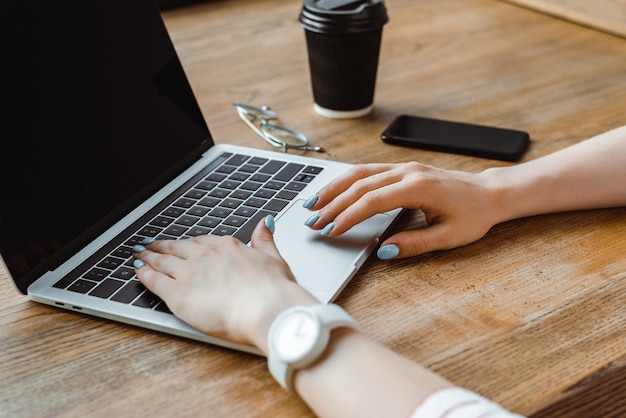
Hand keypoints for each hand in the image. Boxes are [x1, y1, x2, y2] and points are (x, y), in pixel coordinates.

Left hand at [133, 216, 316, 353]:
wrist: (268, 309)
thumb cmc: (274, 290)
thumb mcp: (273, 258)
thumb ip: (264, 240)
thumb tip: (264, 224)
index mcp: (227, 247)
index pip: (200, 242)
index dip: (187, 244)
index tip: (180, 245)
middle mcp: (205, 256)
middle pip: (176, 249)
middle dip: (160, 247)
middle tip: (148, 246)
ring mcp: (190, 273)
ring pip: (162, 262)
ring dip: (148, 258)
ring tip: (138, 256)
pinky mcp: (178, 294)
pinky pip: (154, 281)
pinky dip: (144, 275)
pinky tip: (138, 273)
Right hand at [304, 162, 498, 258]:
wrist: (489, 193)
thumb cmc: (473, 215)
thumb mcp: (449, 237)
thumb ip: (415, 244)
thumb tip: (384, 250)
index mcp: (418, 187)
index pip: (372, 201)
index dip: (348, 216)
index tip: (331, 231)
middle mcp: (407, 172)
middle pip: (360, 185)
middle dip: (333, 204)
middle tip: (313, 222)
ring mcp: (404, 167)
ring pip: (360, 173)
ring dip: (334, 188)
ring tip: (314, 204)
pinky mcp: (402, 169)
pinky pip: (368, 171)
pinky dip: (347, 181)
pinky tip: (334, 191)